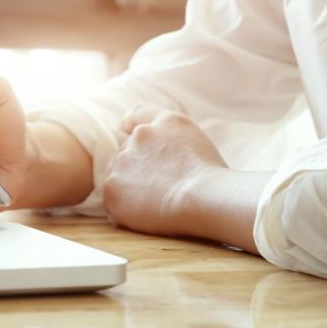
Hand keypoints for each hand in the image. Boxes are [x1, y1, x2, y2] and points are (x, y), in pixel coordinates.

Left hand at [104, 104, 227, 235]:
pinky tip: (145, 214)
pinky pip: (114, 198)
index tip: (126, 130)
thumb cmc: (214, 180)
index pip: (140, 113)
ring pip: (120, 174)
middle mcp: (141, 135)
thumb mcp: (201, 145)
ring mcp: (123, 159)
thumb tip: (164, 155)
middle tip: (157, 187)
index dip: (131, 123)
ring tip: (156, 203)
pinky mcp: (112, 186)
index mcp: (166, 122)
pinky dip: (125, 208)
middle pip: (128, 149)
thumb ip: (175, 141)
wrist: (203, 197)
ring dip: (131, 187)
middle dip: (137, 166)